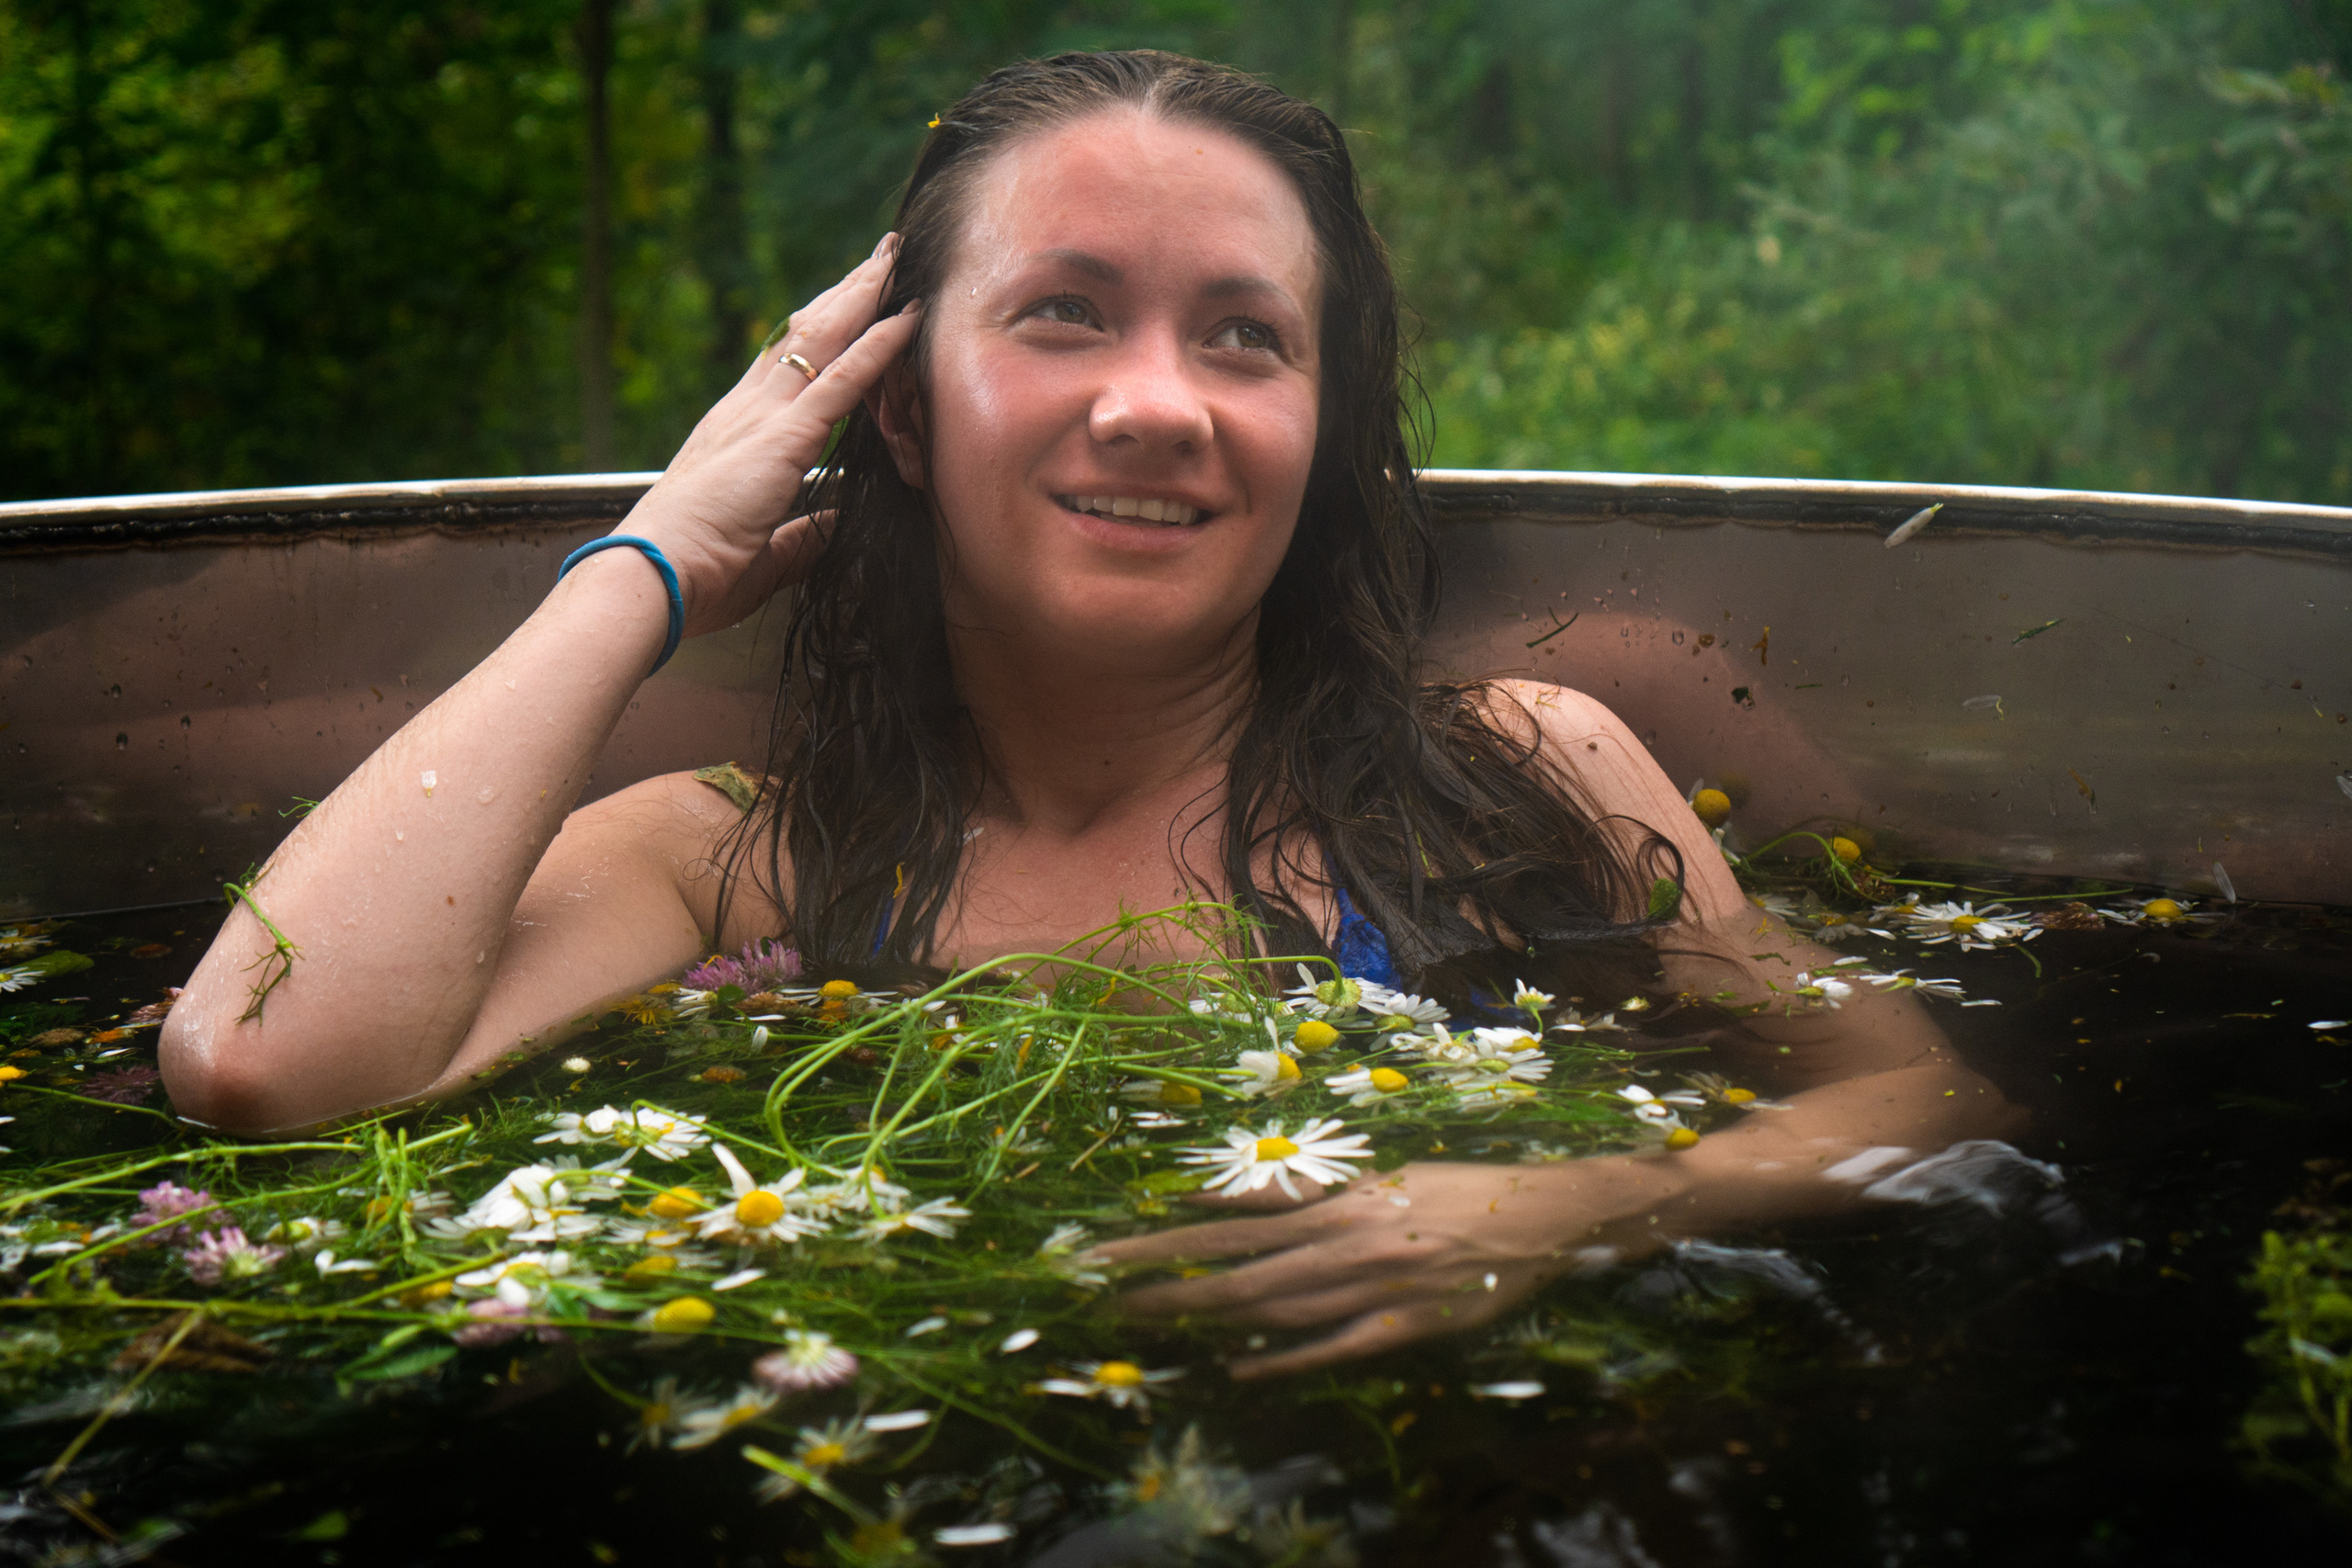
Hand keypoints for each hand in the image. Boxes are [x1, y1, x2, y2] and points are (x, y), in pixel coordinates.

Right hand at [617, 234, 923, 635]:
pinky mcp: (784, 436)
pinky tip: (905, 319)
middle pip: (803, 335)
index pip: (784, 368)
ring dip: (862, 297)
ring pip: (824, 339)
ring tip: (894, 260)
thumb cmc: (693, 573)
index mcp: (736, 435)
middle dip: (843, 294)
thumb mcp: (760, 555)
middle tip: (877, 259)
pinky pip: (844, 380)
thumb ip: (798, 538)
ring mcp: (765, 417)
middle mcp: (747, 411)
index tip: (844, 302)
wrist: (652, 575)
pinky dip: (878, 346)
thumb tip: (827, 533)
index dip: (819, 333)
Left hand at [1091, 1157, 1674, 1377]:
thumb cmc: (1460, 1191)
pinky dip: (1283, 1359)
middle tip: (1102, 1291)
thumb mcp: (1384, 1178)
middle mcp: (1347, 1238)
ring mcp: (1375, 1286)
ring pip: (1273, 1306)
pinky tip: (1239, 1369)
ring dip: (1208, 1316)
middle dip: (1166, 1278)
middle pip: (1237, 1265)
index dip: (1168, 1232)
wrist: (1547, 1214)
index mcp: (1341, 1197)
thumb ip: (1315, 1196)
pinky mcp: (1405, 1327)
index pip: (1234, 1216)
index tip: (1113, 1244)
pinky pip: (1332, 1348)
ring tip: (1150, 1323)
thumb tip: (1242, 1203)